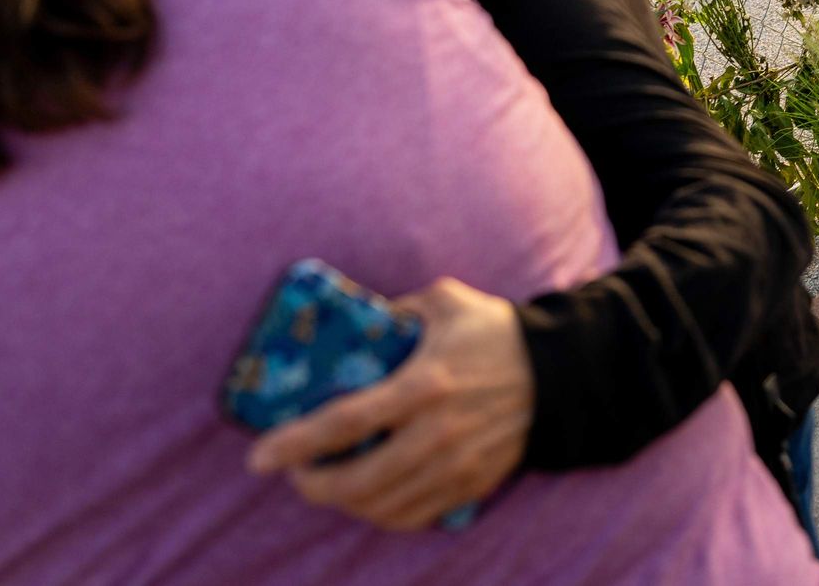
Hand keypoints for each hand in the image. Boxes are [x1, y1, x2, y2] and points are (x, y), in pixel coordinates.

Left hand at [247, 277, 533, 530]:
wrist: (560, 373)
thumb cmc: (494, 330)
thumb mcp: (442, 302)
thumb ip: (394, 310)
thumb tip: (352, 324)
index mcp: (424, 384)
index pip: (344, 422)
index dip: (295, 444)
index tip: (257, 458)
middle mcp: (437, 433)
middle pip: (358, 482)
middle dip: (313, 486)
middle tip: (295, 473)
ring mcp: (455, 466)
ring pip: (382, 508)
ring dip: (344, 503)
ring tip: (327, 484)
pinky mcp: (471, 485)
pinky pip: (414, 516)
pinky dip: (382, 515)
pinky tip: (368, 497)